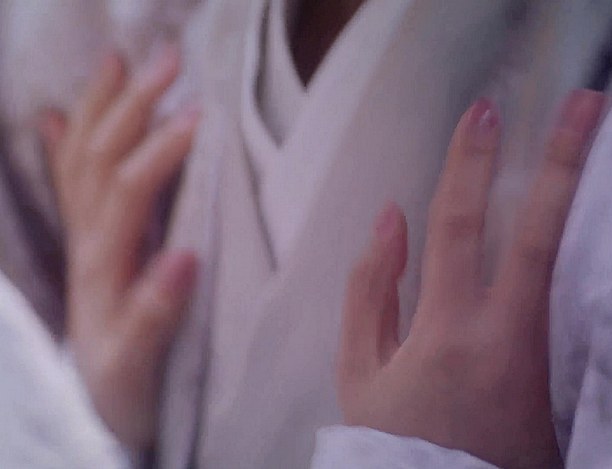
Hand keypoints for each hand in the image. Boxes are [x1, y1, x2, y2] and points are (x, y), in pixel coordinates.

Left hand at [38, 47, 199, 449]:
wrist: (96, 410)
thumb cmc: (125, 389)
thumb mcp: (141, 362)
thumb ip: (157, 312)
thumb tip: (186, 255)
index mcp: (103, 264)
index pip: (128, 190)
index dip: (162, 149)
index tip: (201, 115)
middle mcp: (88, 242)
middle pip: (100, 158)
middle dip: (132, 106)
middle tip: (171, 60)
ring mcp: (84, 241)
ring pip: (80, 160)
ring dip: (99, 108)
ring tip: (120, 63)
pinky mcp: (88, 247)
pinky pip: (68, 186)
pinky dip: (59, 146)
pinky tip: (52, 117)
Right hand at [338, 91, 603, 467]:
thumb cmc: (399, 441)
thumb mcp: (360, 374)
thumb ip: (370, 290)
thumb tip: (390, 216)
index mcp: (447, 332)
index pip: (458, 226)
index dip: (468, 163)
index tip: (484, 113)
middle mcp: (507, 338)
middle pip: (542, 233)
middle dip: (564, 160)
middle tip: (586, 104)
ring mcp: (549, 359)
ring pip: (578, 263)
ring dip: (592, 200)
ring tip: (608, 147)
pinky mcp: (571, 378)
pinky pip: (584, 302)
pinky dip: (597, 255)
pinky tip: (610, 219)